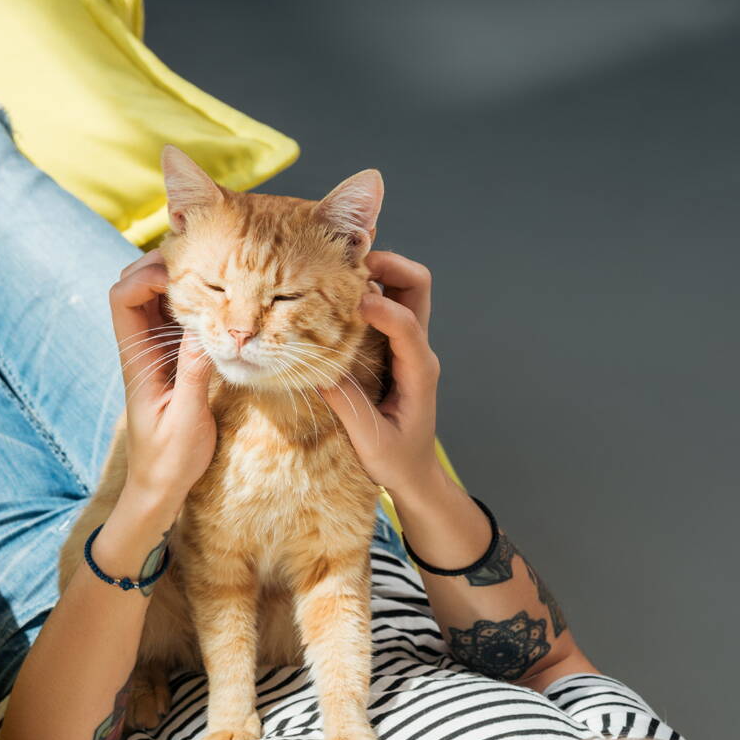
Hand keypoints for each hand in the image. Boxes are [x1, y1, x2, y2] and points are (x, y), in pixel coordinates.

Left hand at [110, 247, 216, 507]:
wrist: (158, 487)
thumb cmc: (169, 459)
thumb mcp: (187, 419)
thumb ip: (195, 373)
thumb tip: (206, 328)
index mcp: (136, 358)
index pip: (123, 297)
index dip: (146, 276)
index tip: (185, 278)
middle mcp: (140, 349)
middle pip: (136, 287)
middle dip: (163, 267)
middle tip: (203, 267)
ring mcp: (154, 353)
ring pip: (156, 300)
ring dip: (180, 283)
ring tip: (216, 280)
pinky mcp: (171, 361)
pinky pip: (175, 320)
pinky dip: (193, 305)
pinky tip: (218, 308)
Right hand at [319, 250, 440, 498]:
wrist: (415, 475)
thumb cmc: (397, 462)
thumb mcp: (370, 440)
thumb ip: (347, 403)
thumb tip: (318, 369)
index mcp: (420, 372)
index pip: (408, 325)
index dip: (381, 308)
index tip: (352, 301)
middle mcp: (419, 351)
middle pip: (417, 286)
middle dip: (389, 266)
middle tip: (349, 265)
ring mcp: (408, 347)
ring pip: (404, 290)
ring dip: (376, 274)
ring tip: (337, 275)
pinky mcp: (394, 350)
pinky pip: (386, 307)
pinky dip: (365, 292)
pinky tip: (335, 298)